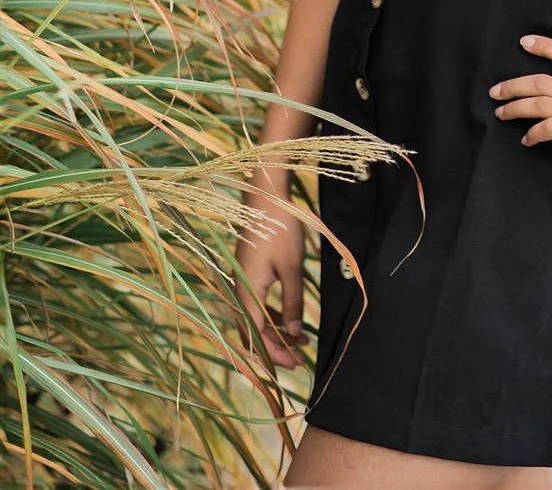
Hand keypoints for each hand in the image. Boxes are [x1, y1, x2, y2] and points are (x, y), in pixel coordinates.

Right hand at [233, 180, 307, 370]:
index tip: (295, 364)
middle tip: (300, 360)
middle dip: (275, 349)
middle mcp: (239, 292)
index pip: (256, 337)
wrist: (265, 198)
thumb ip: (292, 301)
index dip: (275, 355)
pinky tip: (289, 321)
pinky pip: (256, 306)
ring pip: (255, 320)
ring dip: (275, 333)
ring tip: (301, 341)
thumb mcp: (291, 267)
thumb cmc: (280, 229)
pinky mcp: (247, 276)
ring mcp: (241, 284)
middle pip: (253, 333)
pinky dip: (272, 317)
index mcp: (246, 293)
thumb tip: (294, 332)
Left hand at [489, 34, 551, 174]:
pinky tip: (527, 140)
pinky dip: (534, 133)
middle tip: (495, 90)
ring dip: (516, 108)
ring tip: (501, 113)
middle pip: (544, 82)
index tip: (525, 42)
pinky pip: (550, 130)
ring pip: (541, 104)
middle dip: (515, 85)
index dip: (547, 47)